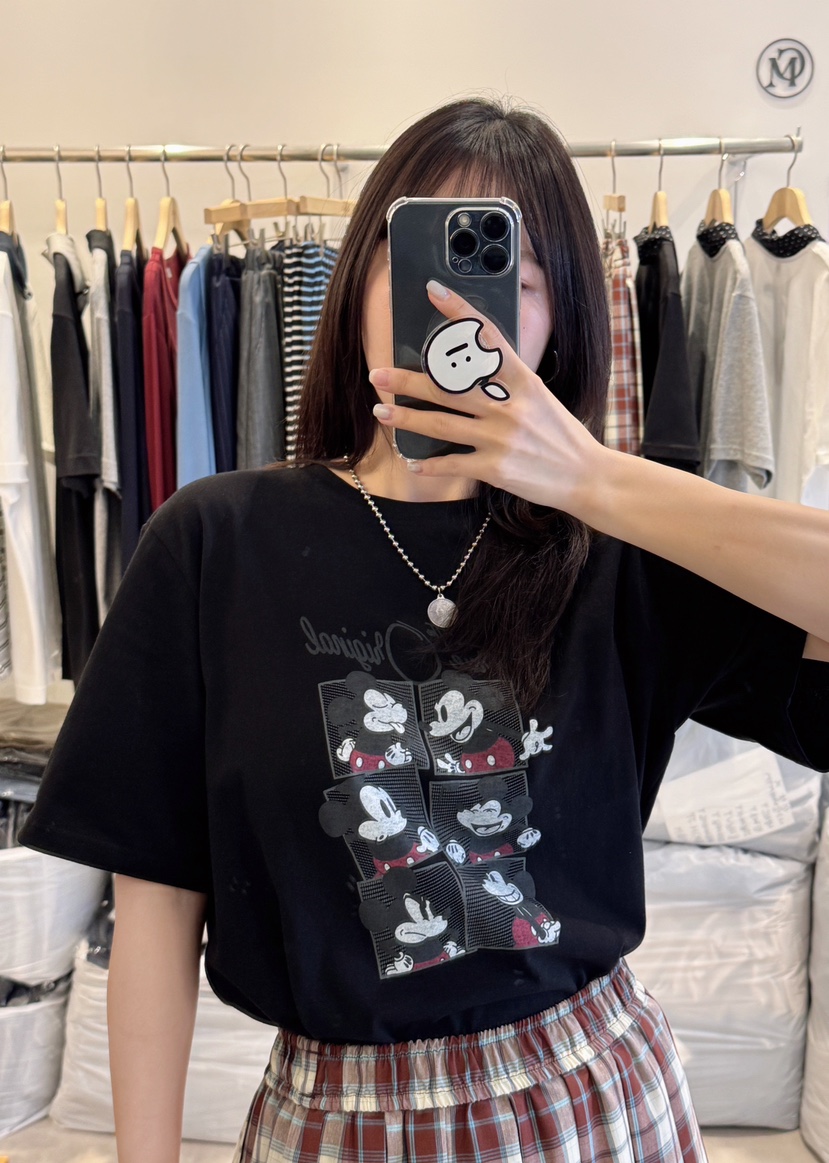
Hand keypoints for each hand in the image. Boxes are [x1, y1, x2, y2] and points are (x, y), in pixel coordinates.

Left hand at [368, 279, 607, 516]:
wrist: (585, 475)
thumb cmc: (560, 435)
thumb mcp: (539, 397)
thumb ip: (507, 382)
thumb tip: (469, 369)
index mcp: (523, 380)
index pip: (486, 337)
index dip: (459, 312)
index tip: (433, 291)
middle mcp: (508, 406)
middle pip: (447, 386)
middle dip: (407, 379)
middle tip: (377, 373)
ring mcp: (500, 437)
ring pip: (440, 424)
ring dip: (406, 418)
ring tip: (381, 412)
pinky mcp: (495, 468)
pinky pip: (452, 463)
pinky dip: (429, 464)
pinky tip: (412, 461)